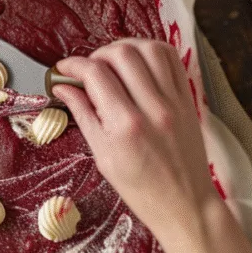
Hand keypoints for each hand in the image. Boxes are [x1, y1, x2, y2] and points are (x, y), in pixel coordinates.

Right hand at [53, 39, 222, 248]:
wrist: (184, 203)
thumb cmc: (140, 189)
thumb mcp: (102, 156)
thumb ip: (83, 115)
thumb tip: (63, 89)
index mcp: (125, 125)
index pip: (96, 74)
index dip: (73, 65)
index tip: (64, 69)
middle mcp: (152, 107)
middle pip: (122, 54)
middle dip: (98, 54)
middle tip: (88, 69)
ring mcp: (174, 101)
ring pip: (149, 49)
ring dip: (125, 48)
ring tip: (113, 63)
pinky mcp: (188, 99)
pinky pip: (172, 59)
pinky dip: (151, 52)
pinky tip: (138, 63)